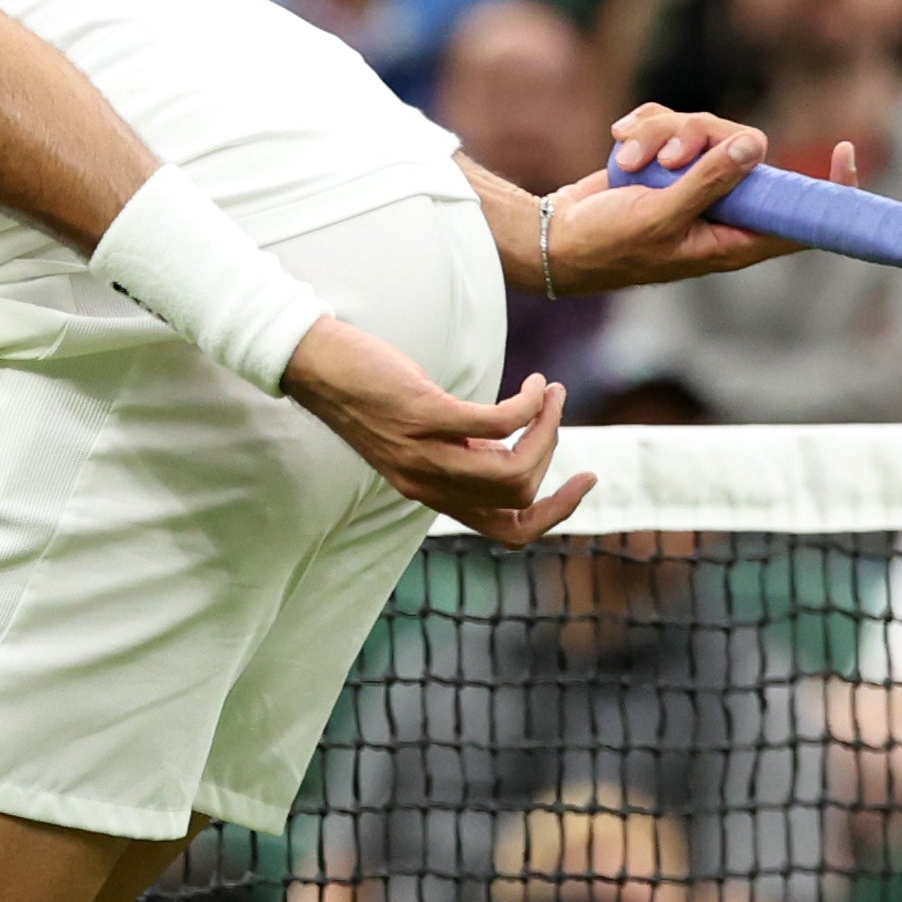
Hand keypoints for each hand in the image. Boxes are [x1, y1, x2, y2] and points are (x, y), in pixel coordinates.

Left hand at [282, 324, 592, 543]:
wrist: (316, 368)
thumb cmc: (372, 394)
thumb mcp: (423, 437)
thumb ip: (463, 452)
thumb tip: (513, 443)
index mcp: (433, 494)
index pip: (508, 533)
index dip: (557, 515)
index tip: (585, 479)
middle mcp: (429, 483)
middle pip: (520, 497)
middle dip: (552, 452)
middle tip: (552, 410)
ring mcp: (425, 453)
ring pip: (512, 469)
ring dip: (545, 429)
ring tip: (548, 394)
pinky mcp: (424, 416)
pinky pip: (496, 423)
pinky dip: (527, 405)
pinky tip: (532, 383)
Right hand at [542, 106, 860, 293]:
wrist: (553, 236)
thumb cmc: (605, 244)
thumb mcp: (658, 217)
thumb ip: (708, 183)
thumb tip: (756, 147)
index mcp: (731, 238)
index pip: (799, 219)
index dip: (830, 189)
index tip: (845, 149)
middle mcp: (720, 208)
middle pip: (748, 151)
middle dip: (707, 140)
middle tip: (670, 157)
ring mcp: (693, 181)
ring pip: (708, 131)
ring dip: (665, 135)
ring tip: (628, 159)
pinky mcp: (667, 160)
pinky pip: (674, 122)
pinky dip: (646, 127)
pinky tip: (621, 140)